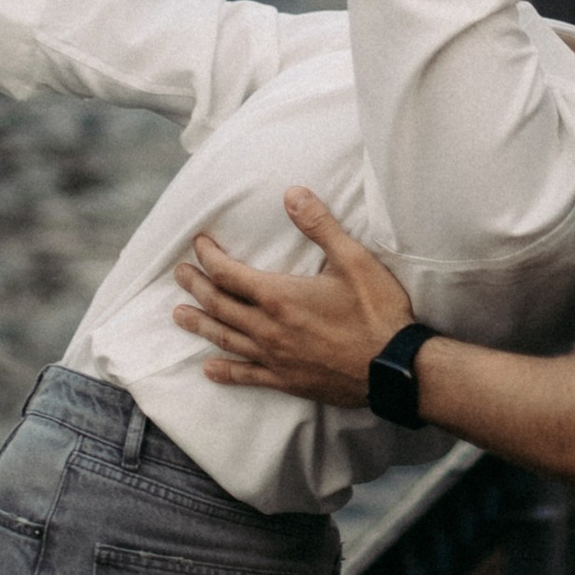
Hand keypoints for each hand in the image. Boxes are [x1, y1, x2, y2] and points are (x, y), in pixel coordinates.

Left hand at [174, 191, 416, 406]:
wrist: (395, 368)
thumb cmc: (378, 312)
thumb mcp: (354, 261)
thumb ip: (320, 226)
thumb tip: (292, 194)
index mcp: (280, 296)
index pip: (229, 274)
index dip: (209, 257)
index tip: (199, 244)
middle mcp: (268, 328)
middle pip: (219, 305)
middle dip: (196, 286)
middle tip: (179, 274)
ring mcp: (275, 357)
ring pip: (225, 339)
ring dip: (200, 324)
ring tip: (179, 316)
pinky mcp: (287, 381)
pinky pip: (247, 376)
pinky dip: (225, 372)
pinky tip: (210, 369)